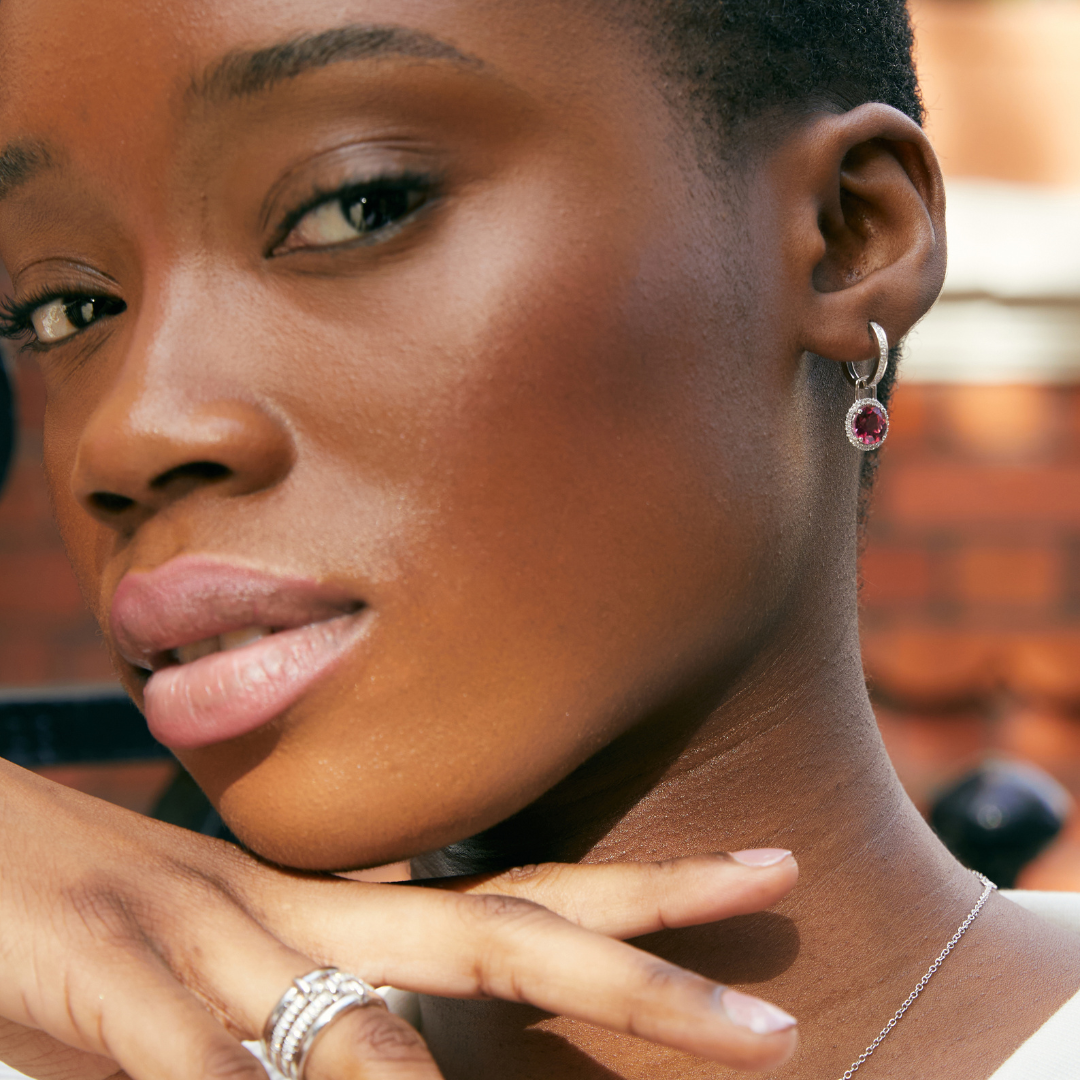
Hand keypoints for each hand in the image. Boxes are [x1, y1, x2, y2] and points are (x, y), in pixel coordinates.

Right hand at [0, 761, 797, 1079]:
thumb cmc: (100, 920)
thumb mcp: (225, 960)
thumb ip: (318, 1002)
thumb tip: (403, 1061)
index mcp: (334, 907)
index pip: (518, 893)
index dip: (646, 895)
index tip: (764, 871)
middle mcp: (298, 913)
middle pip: (496, 936)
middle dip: (642, 981)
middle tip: (776, 1027)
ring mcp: (204, 945)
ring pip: (355, 1026)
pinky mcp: (102, 988)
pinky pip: (199, 1061)